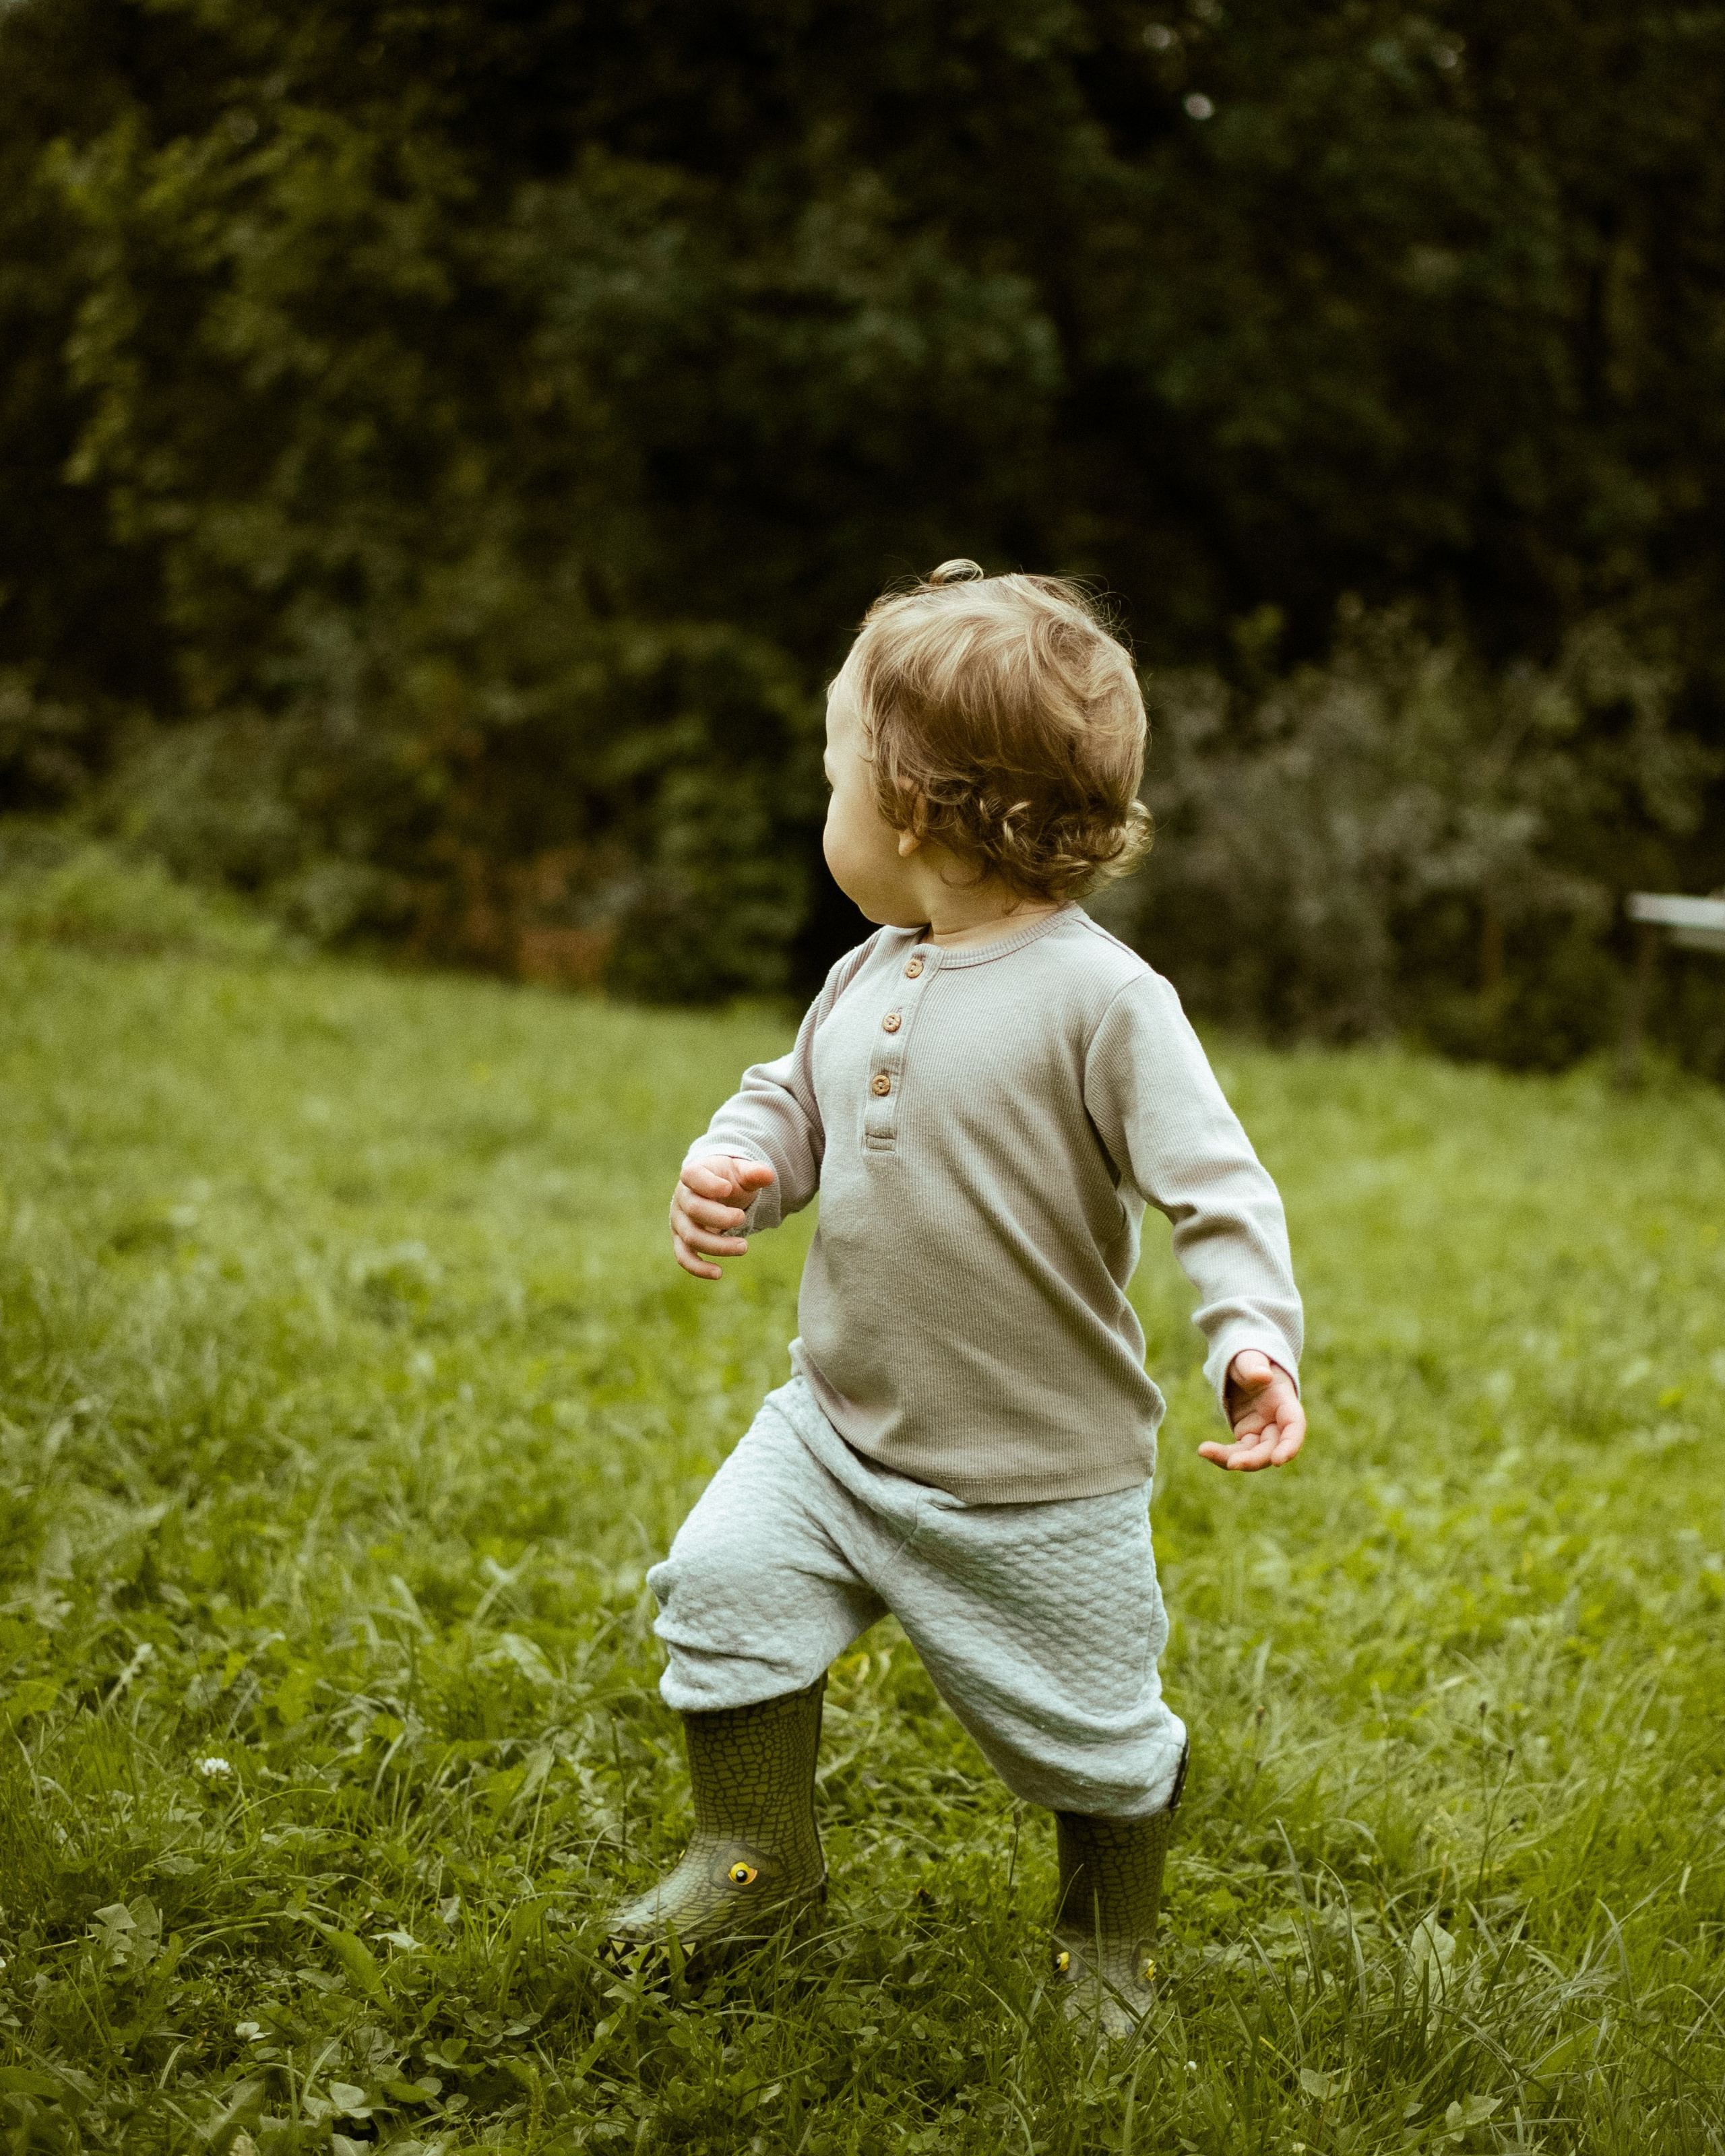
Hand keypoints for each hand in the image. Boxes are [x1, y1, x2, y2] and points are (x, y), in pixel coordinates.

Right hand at [670, 1153, 776, 1279]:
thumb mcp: (741, 1172)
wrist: (718, 1192)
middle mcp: (681, 1198)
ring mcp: (679, 1221)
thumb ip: (753, 1173)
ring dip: (718, 1245)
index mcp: (693, 1174)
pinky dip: (698, 1268)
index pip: (692, 1176)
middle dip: (720, 1217)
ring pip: (691, 1237)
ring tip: (744, 1247)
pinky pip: (684, 1257)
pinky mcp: (681, 1240)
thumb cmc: (729, 1180)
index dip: (708, 1184)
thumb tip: (768, 1175)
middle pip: (694, 1210)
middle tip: (742, 1217)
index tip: (728, 1189)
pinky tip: (718, 1273)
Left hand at [1199, 1349, 1305, 1471]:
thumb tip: (1262, 1376)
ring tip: (1205, 1451)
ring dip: (1233, 1459)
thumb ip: (1254, 1364)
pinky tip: (1205, 1450)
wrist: (1242, 1366)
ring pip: (1254, 1454)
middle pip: (1272, 1447)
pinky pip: (1238, 1452)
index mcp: (1284, 1400)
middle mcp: (1277, 1420)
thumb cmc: (1249, 1359)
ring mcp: (1262, 1430)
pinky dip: (1223, 1454)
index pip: (1294, 1425)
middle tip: (1232, 1464)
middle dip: (1254, 1459)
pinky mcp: (1247, 1435)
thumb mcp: (1249, 1357)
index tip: (1278, 1461)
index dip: (1290, 1445)